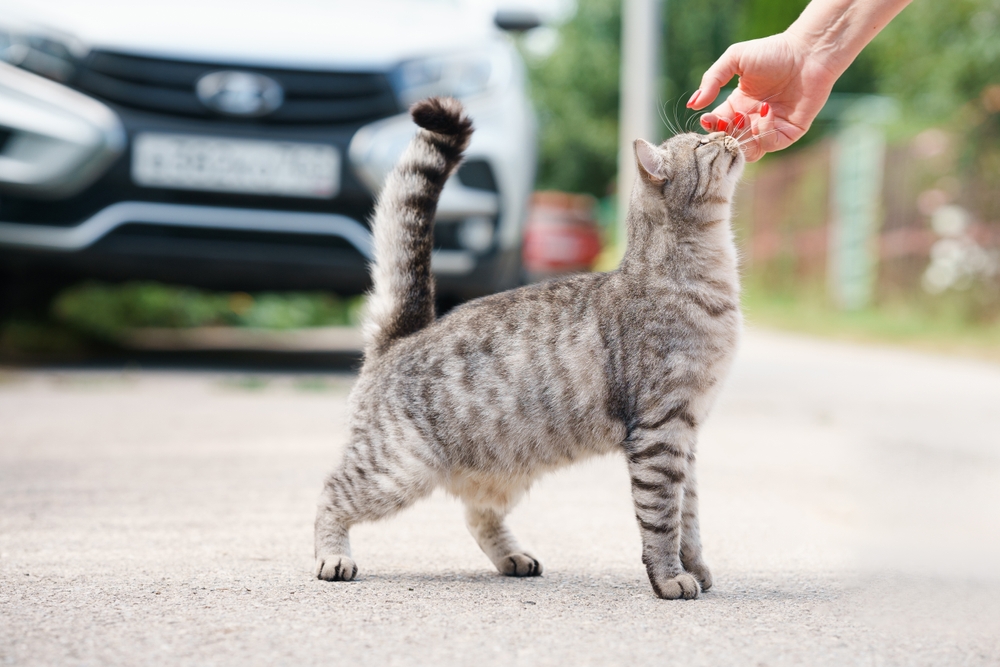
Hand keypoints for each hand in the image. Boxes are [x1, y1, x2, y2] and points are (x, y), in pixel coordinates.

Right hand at [687, 32, 839, 161]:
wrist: (808, 52)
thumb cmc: (773, 51)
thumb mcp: (735, 58)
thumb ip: (712, 79)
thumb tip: (693, 104)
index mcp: (737, 106)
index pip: (717, 126)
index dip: (710, 127)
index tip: (707, 119)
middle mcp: (752, 120)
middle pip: (730, 143)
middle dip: (724, 137)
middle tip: (726, 122)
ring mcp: (769, 128)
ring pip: (748, 152)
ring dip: (741, 139)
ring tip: (743, 119)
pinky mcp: (788, 133)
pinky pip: (769, 144)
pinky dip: (763, 132)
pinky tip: (766, 110)